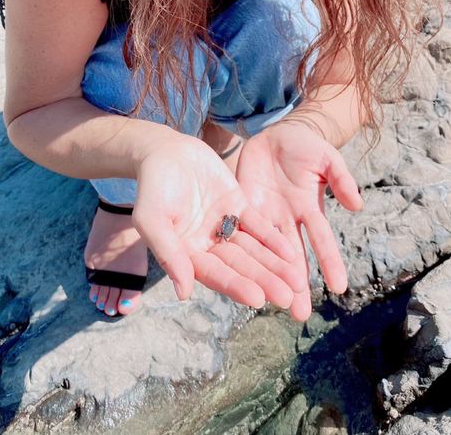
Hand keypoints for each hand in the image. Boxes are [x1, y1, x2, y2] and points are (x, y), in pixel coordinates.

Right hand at [131, 131, 303, 308]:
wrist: (165, 150)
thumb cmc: (151, 186)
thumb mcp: (152, 219)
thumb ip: (169, 253)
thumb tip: (183, 292)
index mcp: (187, 253)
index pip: (215, 274)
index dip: (236, 286)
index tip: (258, 299)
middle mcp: (208, 245)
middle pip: (240, 267)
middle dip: (264, 281)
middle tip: (289, 297)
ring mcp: (224, 226)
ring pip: (254, 250)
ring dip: (275, 265)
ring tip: (299, 281)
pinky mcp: (238, 206)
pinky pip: (259, 225)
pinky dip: (274, 239)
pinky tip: (292, 252)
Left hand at [235, 120, 363, 320]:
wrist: (275, 134)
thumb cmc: (306, 147)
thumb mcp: (327, 158)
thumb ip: (341, 179)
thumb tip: (358, 206)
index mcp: (310, 209)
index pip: (322, 240)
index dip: (330, 262)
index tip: (339, 288)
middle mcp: (287, 219)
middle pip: (293, 256)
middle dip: (297, 284)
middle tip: (300, 314)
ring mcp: (264, 216)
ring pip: (266, 252)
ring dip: (268, 276)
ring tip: (268, 303)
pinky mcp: (242, 207)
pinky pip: (240, 231)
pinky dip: (240, 251)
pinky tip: (237, 273)